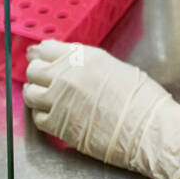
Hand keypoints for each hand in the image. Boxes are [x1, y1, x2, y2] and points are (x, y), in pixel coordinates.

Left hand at [23, 39, 179, 178]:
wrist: (148, 129)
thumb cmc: (143, 99)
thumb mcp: (115, 68)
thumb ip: (88, 64)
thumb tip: (72, 64)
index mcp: (84, 57)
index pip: (47, 49)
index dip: (42, 54)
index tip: (40, 58)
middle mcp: (68, 75)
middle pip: (34, 70)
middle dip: (38, 75)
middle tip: (44, 81)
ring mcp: (60, 100)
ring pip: (31, 93)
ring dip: (37, 95)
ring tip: (47, 100)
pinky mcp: (59, 125)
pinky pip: (38, 118)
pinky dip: (43, 117)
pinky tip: (54, 117)